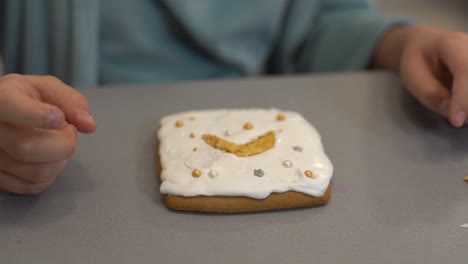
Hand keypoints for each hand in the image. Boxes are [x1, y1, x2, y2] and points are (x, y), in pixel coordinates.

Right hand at [0, 74, 96, 193]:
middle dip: (64, 144)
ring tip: (58, 144)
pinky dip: (50, 175)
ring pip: (34, 171)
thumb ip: (70, 101)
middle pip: (28, 148)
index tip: (59, 118)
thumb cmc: (26, 100)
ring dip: (60, 161)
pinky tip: (47, 158)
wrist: (1, 115)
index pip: (9, 107)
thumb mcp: (47, 89)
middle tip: (69, 131)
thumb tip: (87, 124)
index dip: (39, 115)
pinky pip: (32, 186)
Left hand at [373, 25, 467, 126]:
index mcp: (450, 43)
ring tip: (462, 117)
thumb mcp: (412, 78)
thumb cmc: (416, 61)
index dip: (463, 98)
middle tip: (461, 121)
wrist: (424, 45)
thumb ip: (432, 95)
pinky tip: (465, 111)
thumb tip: (458, 117)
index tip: (457, 121)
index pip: (464, 69)